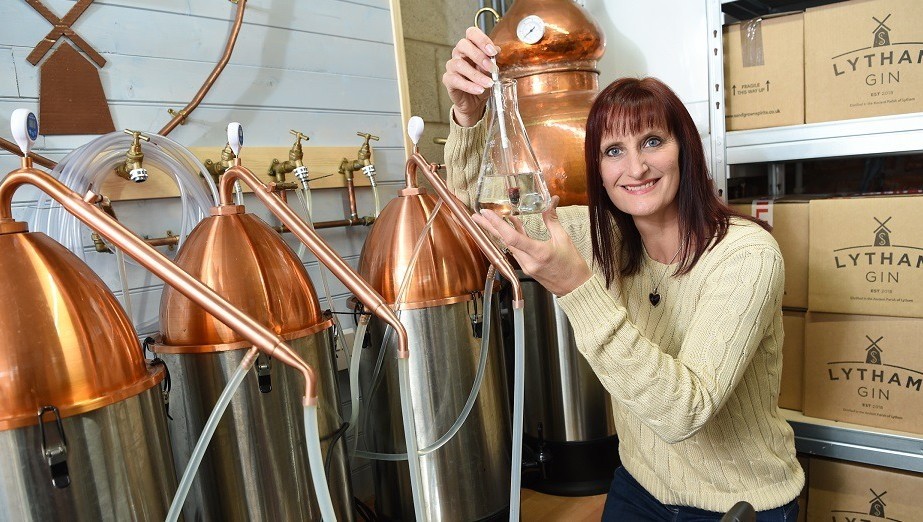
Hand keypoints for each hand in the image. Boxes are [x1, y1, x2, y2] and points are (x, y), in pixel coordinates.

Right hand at [442, 27, 497, 127]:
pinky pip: (456, 80)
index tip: (492, 51)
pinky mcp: (448, 79)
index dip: (482, 40)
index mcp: (470, 46)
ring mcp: (452, 65)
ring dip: (477, 75)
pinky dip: (469, 86)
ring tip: (489, 83)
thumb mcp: (491, 69)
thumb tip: (497, 50)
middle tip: (491, 68)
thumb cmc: (482, 81)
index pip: (472, 33)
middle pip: (463, 45)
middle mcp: (459, 53)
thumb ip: (493, 59)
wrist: (475, 100)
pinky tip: (479, 90)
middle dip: (479, 56)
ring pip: (460, 64)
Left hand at [472, 196, 591, 296]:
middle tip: (476, 216)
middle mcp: (529, 262)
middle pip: (504, 242)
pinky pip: (515, 250)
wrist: (576, 287)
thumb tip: (552, 201)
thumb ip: (553, 220)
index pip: (513, 238)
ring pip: (508, 246)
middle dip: (489, 227)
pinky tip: (507, 227)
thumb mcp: (564, 239)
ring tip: (486, 219)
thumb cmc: (573, 266)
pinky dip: (510, 238)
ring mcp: (526, 266)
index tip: (487, 214)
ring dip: (497, 232)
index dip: (498, 225)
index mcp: (539, 253)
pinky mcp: (526, 268)